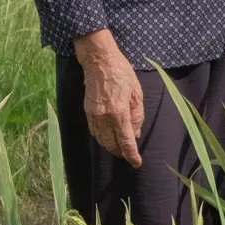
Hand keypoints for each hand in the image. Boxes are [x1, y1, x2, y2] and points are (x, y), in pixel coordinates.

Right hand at [73, 31, 143, 166]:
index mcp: (119, 112)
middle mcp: (104, 117)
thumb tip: (136, 133)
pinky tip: (108, 137)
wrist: (99, 61)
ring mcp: (93, 115)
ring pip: (101, 140)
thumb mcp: (136, 91)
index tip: (136, 163)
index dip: (131, 154)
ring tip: (120, 148)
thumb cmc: (121, 73)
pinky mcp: (87, 112)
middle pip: (111, 144)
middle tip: (129, 155)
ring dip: (111, 147)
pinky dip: (102, 138)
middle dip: (120, 153)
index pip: (126, 140)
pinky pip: (94, 132)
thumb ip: (137, 114)